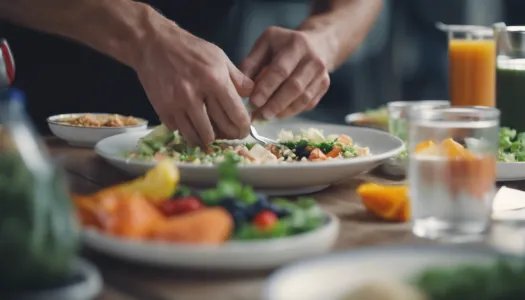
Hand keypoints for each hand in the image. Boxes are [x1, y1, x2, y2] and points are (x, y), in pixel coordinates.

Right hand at [134, 17, 252, 145]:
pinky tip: (191, 124)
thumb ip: (237, 78)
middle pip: (219, 128)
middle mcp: (196, 94)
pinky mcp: (162, 109)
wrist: (153, 43)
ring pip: (198, 135)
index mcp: (214, 80)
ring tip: (211, 135)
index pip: (235, 113)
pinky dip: (187, 130)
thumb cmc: (189, 49)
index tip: (244, 131)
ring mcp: (177, 104)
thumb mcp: (219, 56)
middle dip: (228, 136)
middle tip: (230, 135)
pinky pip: (179, 130)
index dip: (243, 127)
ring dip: (207, 138)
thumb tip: (251, 95)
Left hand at [240, 27, 329, 119]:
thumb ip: (251, 63)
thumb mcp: (266, 44)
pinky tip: (279, 113)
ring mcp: (322, 74)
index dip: (266, 88)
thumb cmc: (285, 44)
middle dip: (275, 104)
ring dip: (283, 111)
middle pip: (294, 87)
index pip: (280, 70)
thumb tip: (239, 88)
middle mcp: (313, 59)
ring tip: (266, 116)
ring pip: (303, 98)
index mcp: (296, 44)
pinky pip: (308, 103)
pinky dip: (292, 111)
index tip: (253, 102)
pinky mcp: (324, 86)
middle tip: (259, 114)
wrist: (318, 43)